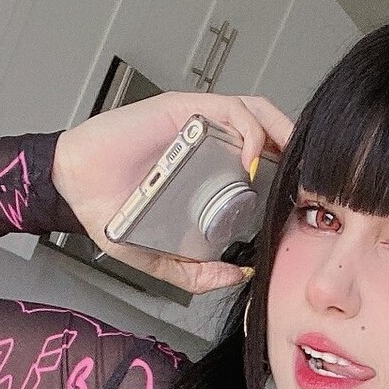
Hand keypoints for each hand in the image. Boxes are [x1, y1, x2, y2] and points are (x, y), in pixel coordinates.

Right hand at [52, 90, 293, 292]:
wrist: (75, 188)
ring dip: (281, 131)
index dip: (288, 170)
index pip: (261, 158)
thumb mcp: (162, 258)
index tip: (304, 197)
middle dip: (296, 146)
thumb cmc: (113, 211)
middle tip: (313, 175)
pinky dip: (249, 129)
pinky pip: (227, 110)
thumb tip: (238, 278)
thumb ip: (197, 273)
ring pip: (254, 113)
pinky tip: (253, 157)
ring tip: (294, 159)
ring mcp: (197, 124)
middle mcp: (209, 142)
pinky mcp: (182, 110)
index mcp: (211, 169)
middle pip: (267, 130)